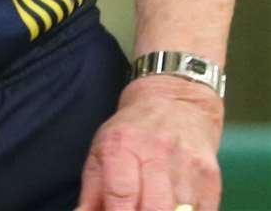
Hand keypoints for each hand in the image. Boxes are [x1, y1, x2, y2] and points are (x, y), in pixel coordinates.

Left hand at [76, 77, 223, 210]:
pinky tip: (174, 209)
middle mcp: (157, 153)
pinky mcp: (212, 179)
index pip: (120, 194)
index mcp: (123, 146)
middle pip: (154, 209)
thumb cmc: (131, 133)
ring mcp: (188, 167)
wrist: (176, 104)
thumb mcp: (102, 151)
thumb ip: (93, 192)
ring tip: (149, 208)